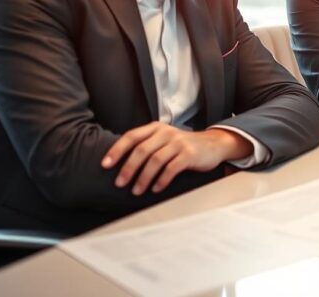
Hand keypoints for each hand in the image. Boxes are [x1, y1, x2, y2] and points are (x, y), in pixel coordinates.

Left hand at [101, 122, 252, 194]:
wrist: (213, 144)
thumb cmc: (183, 146)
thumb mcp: (164, 140)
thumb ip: (146, 145)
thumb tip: (120, 163)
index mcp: (156, 128)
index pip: (131, 136)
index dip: (117, 150)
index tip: (105, 165)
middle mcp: (166, 132)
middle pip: (141, 150)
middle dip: (128, 168)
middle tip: (120, 183)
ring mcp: (179, 142)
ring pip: (155, 161)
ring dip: (143, 178)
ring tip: (137, 190)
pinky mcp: (189, 154)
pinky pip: (171, 168)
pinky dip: (161, 180)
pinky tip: (156, 189)